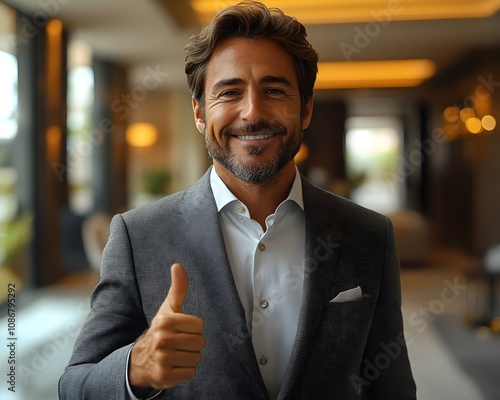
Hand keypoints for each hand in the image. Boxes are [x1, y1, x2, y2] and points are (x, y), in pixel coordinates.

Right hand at [129, 263, 204, 392]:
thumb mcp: (168, 308)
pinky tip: (174, 366)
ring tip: (176, 354)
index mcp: (165, 321)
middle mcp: (162, 339)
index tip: (181, 329)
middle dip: (193, 344)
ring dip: (189, 358)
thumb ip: (178, 288)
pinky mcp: (164, 377)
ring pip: (197, 358)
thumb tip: (177, 266)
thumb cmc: (161, 330)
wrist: (141, 360)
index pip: (200, 326)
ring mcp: (162, 359)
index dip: (193, 328)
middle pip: (200, 342)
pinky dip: (185, 371)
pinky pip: (191, 373)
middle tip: (178, 343)